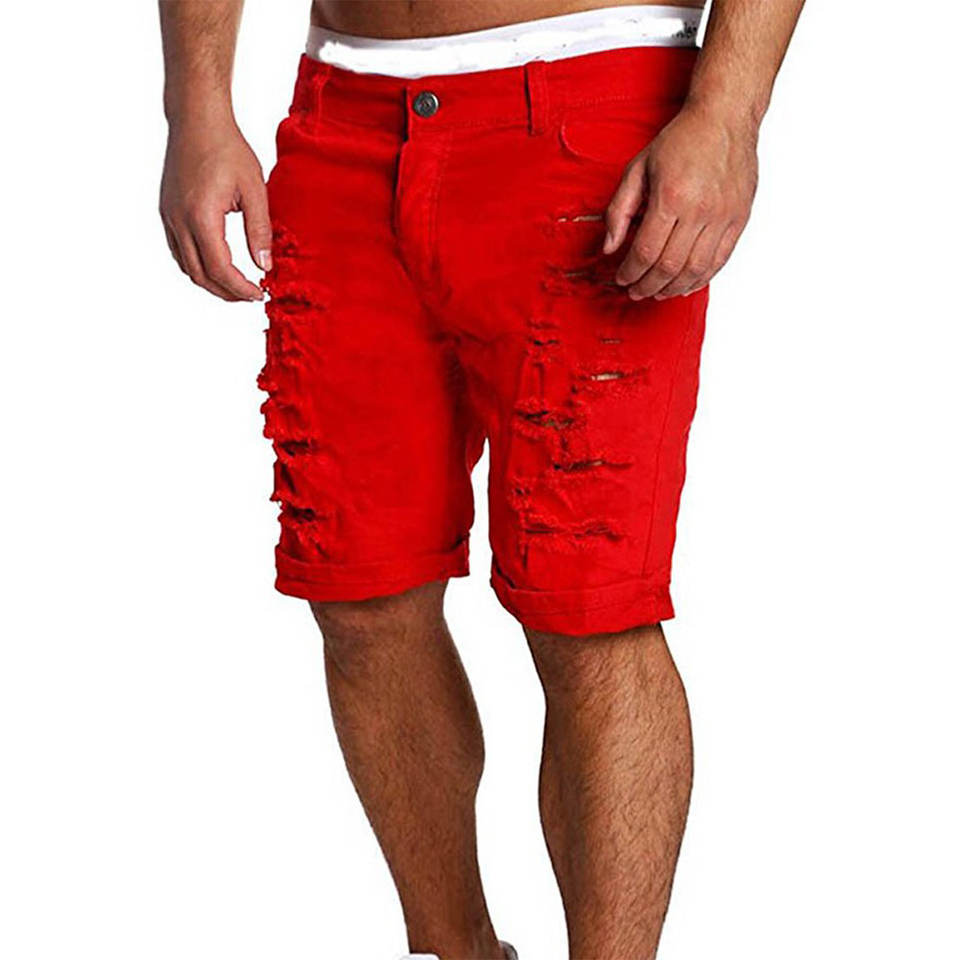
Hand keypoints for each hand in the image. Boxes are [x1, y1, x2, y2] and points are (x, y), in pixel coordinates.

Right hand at [160, 120, 270, 301]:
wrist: (196, 120)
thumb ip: (260, 231)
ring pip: (187, 267)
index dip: (240, 288)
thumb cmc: (228, 148)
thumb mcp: (255, 190)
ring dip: (211, 282)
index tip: (260, 294)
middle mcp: (178, 221)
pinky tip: (218, 266)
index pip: (219, 269)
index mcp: (201, 216)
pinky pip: (179, 251)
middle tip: (251, 295)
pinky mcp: (166, 212)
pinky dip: (198, 266)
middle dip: (227, 292)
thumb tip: (265, 266)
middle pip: (200, 275)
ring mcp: (168, 217)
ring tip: (237, 285)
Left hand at [604, 102, 758, 299]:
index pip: (646, 251)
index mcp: (671, 196)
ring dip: (672, 288)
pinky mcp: (739, 219)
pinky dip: (699, 279)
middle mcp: (700, 210)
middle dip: (647, 285)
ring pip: (695, 270)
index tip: (622, 278)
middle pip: (669, 266)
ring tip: (657, 292)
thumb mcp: (637, 169)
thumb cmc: (680, 141)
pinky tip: (684, 285)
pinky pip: (719, 261)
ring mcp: (723, 217)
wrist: (725, 118)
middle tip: (636, 291)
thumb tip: (609, 248)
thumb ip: (619, 210)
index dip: (631, 272)